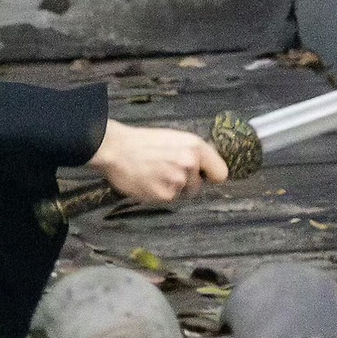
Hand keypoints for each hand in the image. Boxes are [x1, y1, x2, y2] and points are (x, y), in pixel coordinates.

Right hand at [87, 120, 229, 202]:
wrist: (115, 149)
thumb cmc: (145, 142)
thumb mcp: (176, 139)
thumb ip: (194, 153)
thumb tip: (207, 169)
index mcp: (196, 146)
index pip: (221, 173)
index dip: (210, 176)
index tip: (203, 176)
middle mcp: (190, 162)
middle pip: (199, 186)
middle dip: (187, 182)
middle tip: (167, 171)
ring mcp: (177, 180)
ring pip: (184, 193)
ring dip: (173, 188)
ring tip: (156, 174)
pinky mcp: (164, 195)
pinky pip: (169, 199)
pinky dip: (160, 193)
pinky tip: (149, 182)